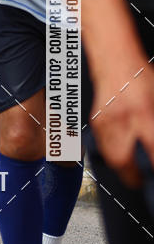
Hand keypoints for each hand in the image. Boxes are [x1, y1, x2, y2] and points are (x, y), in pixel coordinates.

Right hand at [90, 62, 153, 186]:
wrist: (115, 61)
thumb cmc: (140, 78)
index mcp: (144, 113)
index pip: (152, 150)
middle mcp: (122, 120)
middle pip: (122, 160)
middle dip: (131, 177)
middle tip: (139, 182)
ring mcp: (105, 122)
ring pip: (110, 156)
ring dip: (121, 168)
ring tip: (131, 174)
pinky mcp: (96, 122)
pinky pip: (103, 146)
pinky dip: (111, 155)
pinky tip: (118, 156)